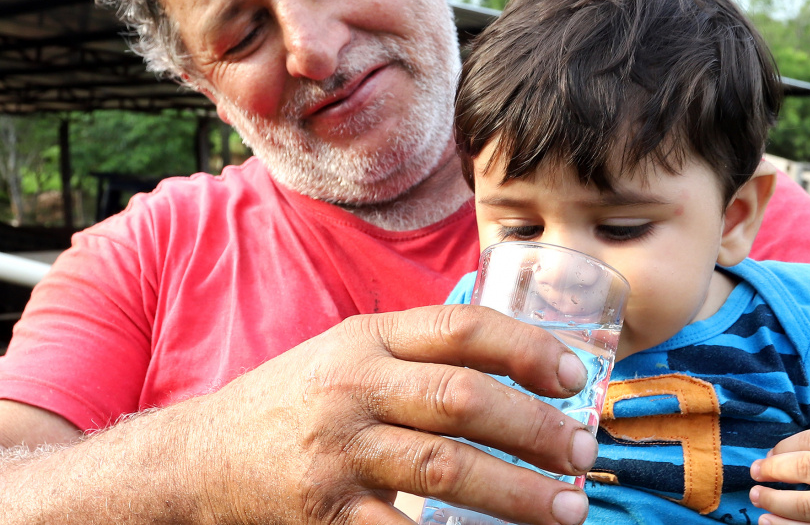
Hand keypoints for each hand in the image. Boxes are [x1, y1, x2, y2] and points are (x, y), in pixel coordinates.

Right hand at [190, 304, 595, 524]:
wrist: (201, 456)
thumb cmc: (295, 400)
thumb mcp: (348, 353)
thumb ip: (418, 352)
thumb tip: (518, 364)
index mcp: (367, 338)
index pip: (462, 328)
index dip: (528, 348)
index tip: (575, 377)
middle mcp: (353, 387)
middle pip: (463, 398)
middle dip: (536, 428)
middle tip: (584, 454)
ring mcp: (337, 453)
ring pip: (445, 468)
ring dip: (516, 492)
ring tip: (566, 508)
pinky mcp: (324, 515)